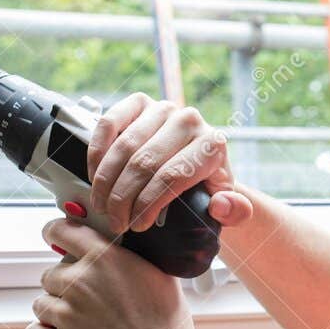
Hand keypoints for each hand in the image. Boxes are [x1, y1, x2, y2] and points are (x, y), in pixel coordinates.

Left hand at [26, 217, 209, 328]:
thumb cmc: (166, 328)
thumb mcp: (158, 277)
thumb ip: (130, 258)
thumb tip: (117, 247)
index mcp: (105, 258)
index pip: (61, 230)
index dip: (54, 233)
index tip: (53, 237)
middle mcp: (81, 283)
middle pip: (50, 274)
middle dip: (64, 287)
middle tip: (87, 303)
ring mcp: (66, 315)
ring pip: (41, 304)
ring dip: (55, 313)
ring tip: (81, 325)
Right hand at [88, 94, 253, 233]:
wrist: (199, 163)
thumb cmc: (210, 188)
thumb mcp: (228, 206)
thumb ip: (234, 211)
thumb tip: (220, 206)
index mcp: (212, 144)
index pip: (173, 176)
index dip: (149, 204)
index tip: (137, 226)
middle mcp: (188, 120)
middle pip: (145, 163)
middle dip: (123, 199)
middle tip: (115, 222)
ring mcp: (162, 109)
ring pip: (124, 147)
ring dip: (106, 181)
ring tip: (102, 206)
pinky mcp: (139, 103)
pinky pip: (109, 123)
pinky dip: (97, 152)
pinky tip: (95, 176)